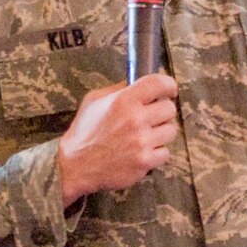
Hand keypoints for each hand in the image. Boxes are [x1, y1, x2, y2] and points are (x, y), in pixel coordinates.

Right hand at [58, 73, 178, 205]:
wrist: (76, 165)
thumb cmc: (84, 132)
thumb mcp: (94, 101)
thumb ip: (118, 89)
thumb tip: (137, 81)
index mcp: (123, 100)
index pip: (158, 83)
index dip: (168, 85)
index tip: (169, 90)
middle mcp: (135, 119)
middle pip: (170, 109)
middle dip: (162, 113)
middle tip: (151, 118)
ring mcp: (142, 142)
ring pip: (171, 131)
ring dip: (161, 133)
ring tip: (145, 136)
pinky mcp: (145, 161)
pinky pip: (165, 153)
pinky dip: (156, 153)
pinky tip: (142, 152)